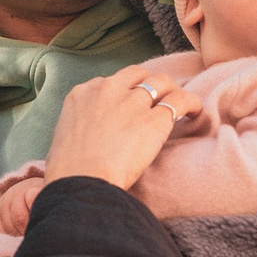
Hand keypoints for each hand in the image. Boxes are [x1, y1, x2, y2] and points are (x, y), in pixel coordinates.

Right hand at [44, 65, 196, 190]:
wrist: (82, 181)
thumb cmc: (68, 171)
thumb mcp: (62, 139)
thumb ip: (78, 128)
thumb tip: (84, 139)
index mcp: (82, 94)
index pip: (109, 82)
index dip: (123, 93)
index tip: (129, 105)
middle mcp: (108, 90)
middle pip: (137, 75)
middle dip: (149, 84)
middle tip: (158, 99)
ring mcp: (132, 103)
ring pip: (161, 82)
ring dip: (171, 91)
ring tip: (180, 104)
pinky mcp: (154, 120)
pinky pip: (180, 100)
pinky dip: (190, 103)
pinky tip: (194, 111)